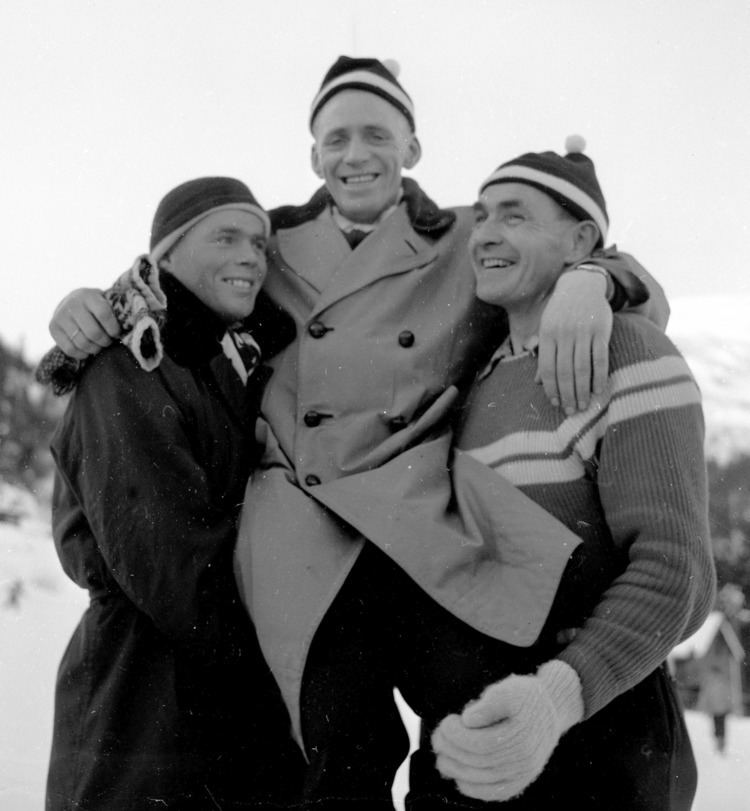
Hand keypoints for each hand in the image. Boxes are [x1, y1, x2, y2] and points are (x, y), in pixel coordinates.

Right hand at [49, 288, 119, 358]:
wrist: (70, 301)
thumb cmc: (95, 305)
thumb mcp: (104, 302)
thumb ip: (114, 312)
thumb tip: (127, 329)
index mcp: (89, 296)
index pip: (104, 314)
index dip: (113, 328)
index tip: (117, 334)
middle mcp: (72, 304)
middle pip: (93, 332)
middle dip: (105, 341)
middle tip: (109, 342)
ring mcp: (60, 316)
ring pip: (82, 342)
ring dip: (95, 349)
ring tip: (99, 347)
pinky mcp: (52, 328)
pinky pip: (69, 349)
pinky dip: (82, 354)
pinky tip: (88, 351)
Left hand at [431, 660, 582, 801]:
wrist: (552, 709)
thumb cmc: (527, 696)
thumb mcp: (509, 689)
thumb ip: (489, 704)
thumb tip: (468, 720)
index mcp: (520, 737)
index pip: (480, 744)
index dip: (457, 735)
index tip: (446, 721)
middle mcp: (523, 761)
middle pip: (478, 762)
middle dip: (451, 750)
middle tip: (436, 737)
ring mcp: (523, 774)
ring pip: (483, 780)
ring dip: (456, 770)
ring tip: (441, 756)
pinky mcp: (521, 781)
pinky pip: (495, 792)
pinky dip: (474, 789)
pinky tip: (459, 779)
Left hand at [537, 269, 611, 413]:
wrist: (581, 285)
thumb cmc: (560, 312)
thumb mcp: (546, 329)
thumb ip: (542, 354)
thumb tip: (537, 382)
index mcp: (547, 334)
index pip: (548, 368)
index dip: (551, 388)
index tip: (555, 403)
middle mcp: (564, 334)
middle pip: (564, 371)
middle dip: (567, 394)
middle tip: (571, 411)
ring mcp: (583, 332)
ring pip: (582, 367)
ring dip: (582, 390)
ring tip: (584, 405)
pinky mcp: (601, 330)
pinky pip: (600, 358)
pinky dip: (599, 376)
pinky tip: (599, 390)